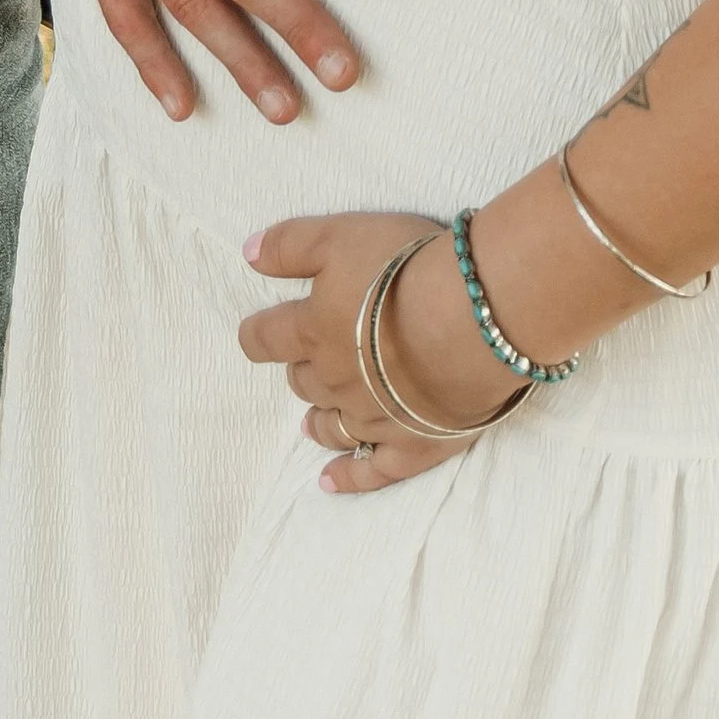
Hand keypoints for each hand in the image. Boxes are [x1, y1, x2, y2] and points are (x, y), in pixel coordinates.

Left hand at [240, 211, 521, 489]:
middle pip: (304, 381)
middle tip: (307, 363)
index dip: (258, 335)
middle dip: (302, 371)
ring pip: (331, 427)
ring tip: (310, 425)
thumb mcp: (339, 237)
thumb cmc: (405, 269)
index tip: (255, 334)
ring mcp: (371, 419)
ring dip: (319, 423)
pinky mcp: (411, 446)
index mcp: (313, 330)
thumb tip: (247, 254)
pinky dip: (348, 478)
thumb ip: (290, 245)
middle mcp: (334, 381)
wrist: (471, 323)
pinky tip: (330, 481)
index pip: (266, 338)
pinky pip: (371, 471)